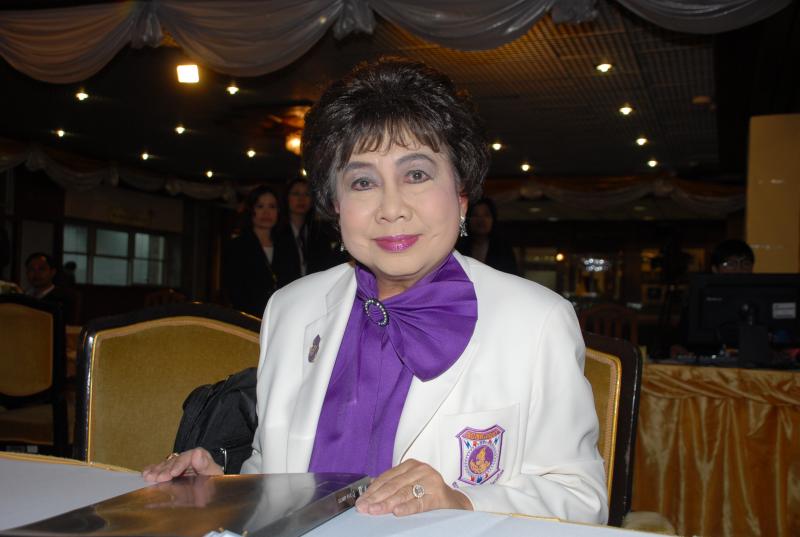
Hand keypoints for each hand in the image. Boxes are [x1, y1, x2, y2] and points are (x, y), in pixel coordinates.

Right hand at [141, 448, 222, 482]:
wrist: (212, 489)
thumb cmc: (214, 482)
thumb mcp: (214, 474)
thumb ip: (205, 465)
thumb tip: (197, 454)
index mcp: (201, 457)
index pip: (189, 456)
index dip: (179, 464)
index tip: (173, 473)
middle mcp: (188, 458)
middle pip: (175, 461)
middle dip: (165, 470)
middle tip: (158, 479)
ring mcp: (179, 464)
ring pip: (166, 465)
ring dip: (156, 471)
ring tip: (148, 477)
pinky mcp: (172, 470)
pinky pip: (161, 468)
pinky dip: (152, 470)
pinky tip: (145, 473)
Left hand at [355, 459, 472, 516]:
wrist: (453, 502)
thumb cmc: (428, 493)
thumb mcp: (410, 484)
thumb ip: (393, 486)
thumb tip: (369, 496)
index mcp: (410, 465)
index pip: (386, 478)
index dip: (372, 490)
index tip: (361, 501)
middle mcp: (420, 469)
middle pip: (393, 485)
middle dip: (375, 498)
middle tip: (364, 508)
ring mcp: (430, 481)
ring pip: (403, 493)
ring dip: (387, 503)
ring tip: (375, 511)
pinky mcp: (438, 494)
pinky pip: (419, 502)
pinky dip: (407, 507)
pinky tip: (397, 512)